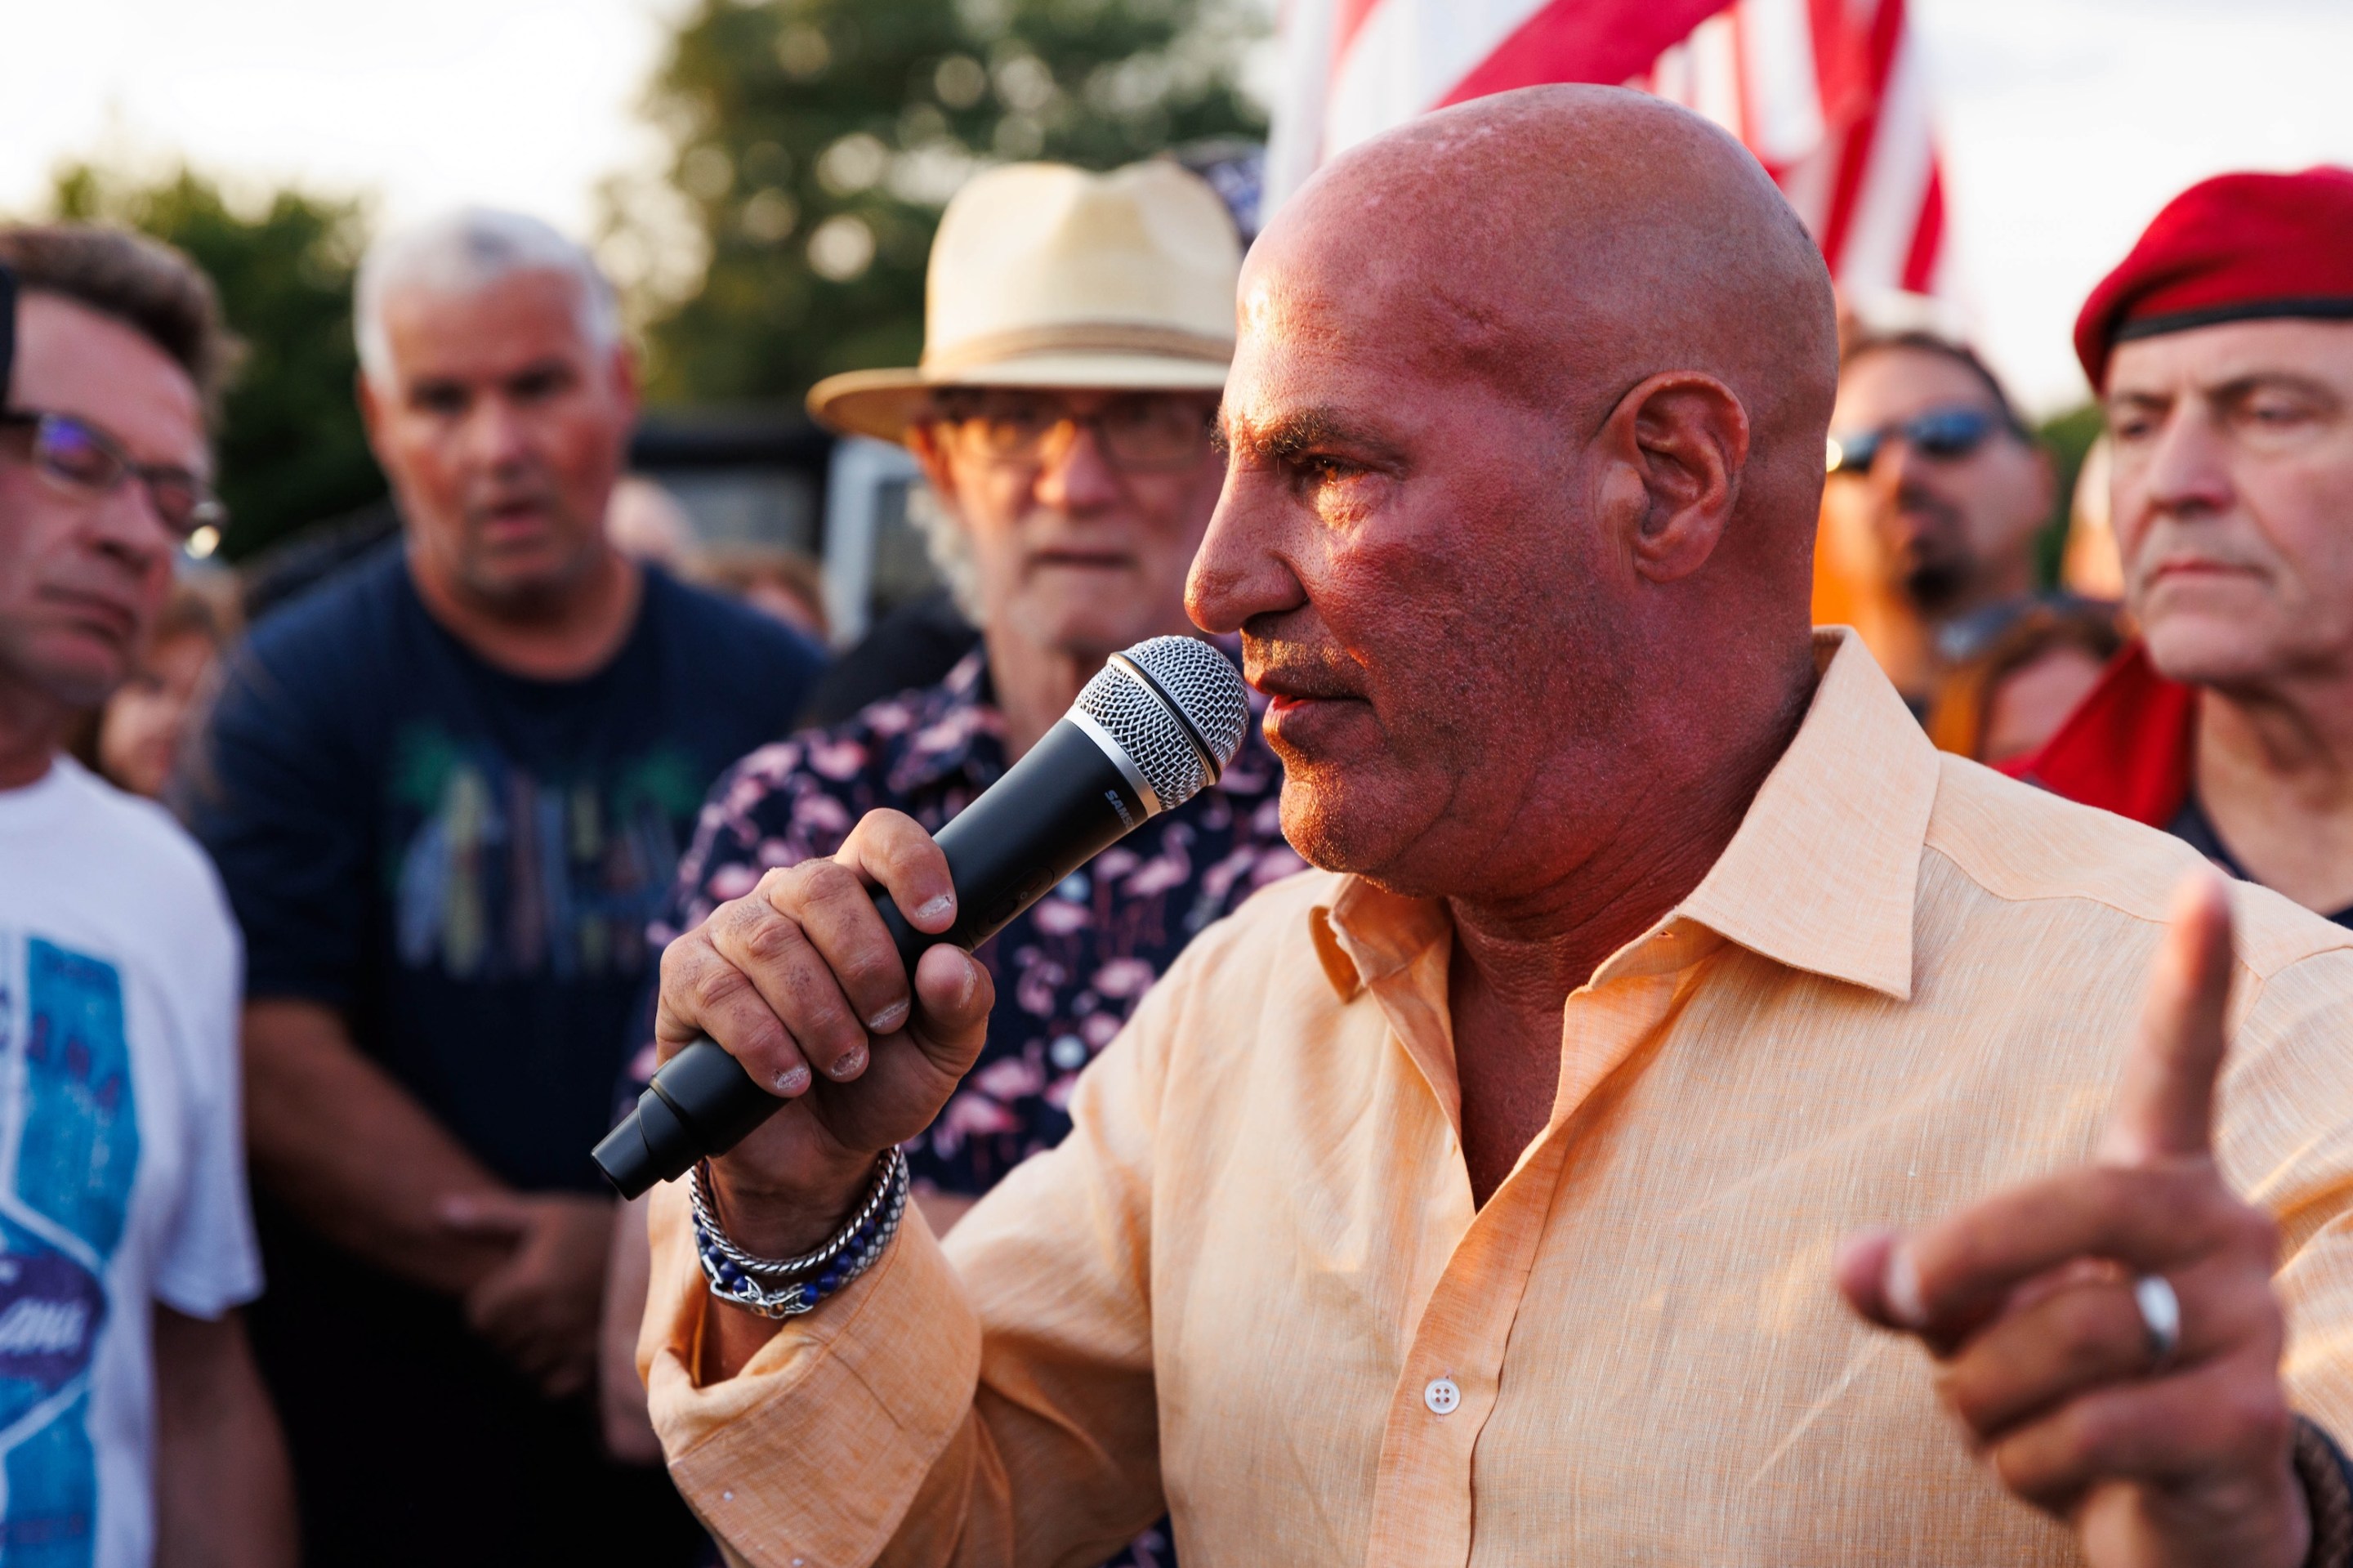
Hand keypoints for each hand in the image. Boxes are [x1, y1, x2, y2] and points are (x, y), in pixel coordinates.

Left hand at [440, 1190, 614, 1399]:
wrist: (662, 1253)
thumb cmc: (596, 1229)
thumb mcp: (544, 1214)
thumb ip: (489, 1217)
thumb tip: (437, 1212)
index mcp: (530, 1283)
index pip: (478, 1317)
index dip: (488, 1304)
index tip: (510, 1290)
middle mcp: (547, 1319)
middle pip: (499, 1343)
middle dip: (507, 1327)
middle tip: (534, 1305)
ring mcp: (571, 1346)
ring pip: (522, 1366)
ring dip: (529, 1350)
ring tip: (553, 1322)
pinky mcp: (593, 1367)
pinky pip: (550, 1384)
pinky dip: (553, 1371)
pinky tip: (569, 1343)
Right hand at [654, 809, 992, 1256]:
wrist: (817, 1156)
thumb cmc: (883, 1083)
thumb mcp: (942, 1052)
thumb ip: (961, 1004)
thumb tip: (948, 962)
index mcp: (861, 897)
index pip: (880, 837)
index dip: (910, 864)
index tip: (939, 922)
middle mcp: (790, 899)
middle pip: (820, 885)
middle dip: (865, 962)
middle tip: (886, 1024)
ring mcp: (731, 933)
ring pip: (769, 942)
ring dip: (818, 1013)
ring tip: (846, 1064)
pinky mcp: (685, 980)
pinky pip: (717, 990)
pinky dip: (763, 1041)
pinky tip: (790, 1080)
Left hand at [1836, 873, 2309, 1567]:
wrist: (2172, 1521)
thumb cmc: (2063, 1388)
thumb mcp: (1976, 1320)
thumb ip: (1918, 1281)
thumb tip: (1853, 1266)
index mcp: (2157, 1179)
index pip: (2179, 1066)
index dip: (2192, 982)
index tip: (2199, 886)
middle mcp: (2224, 1231)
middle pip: (2072, 1205)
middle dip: (1961, 1262)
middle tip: (1903, 1305)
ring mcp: (2252, 1323)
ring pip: (2064, 1336)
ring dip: (1983, 1398)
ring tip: (2001, 1425)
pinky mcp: (2250, 1422)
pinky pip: (2090, 1431)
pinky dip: (2027, 1466)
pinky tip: (2053, 1475)